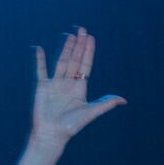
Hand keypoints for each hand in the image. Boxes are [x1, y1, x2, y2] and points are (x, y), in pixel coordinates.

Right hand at [30, 28, 125, 146]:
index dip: (88, 52)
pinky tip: (39, 49)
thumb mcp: (91, 112)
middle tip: (82, 30)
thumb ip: (106, 104)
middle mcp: (68, 83)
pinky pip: (41, 70)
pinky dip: (39, 60)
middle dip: (79, 45)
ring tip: (70, 35)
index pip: (85, 65)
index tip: (91, 38)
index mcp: (80, 88)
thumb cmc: (72, 126)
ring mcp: (55, 84)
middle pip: (75, 60)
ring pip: (61, 62)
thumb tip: (124, 100)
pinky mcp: (42, 87)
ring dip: (66, 49)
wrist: (52, 134)